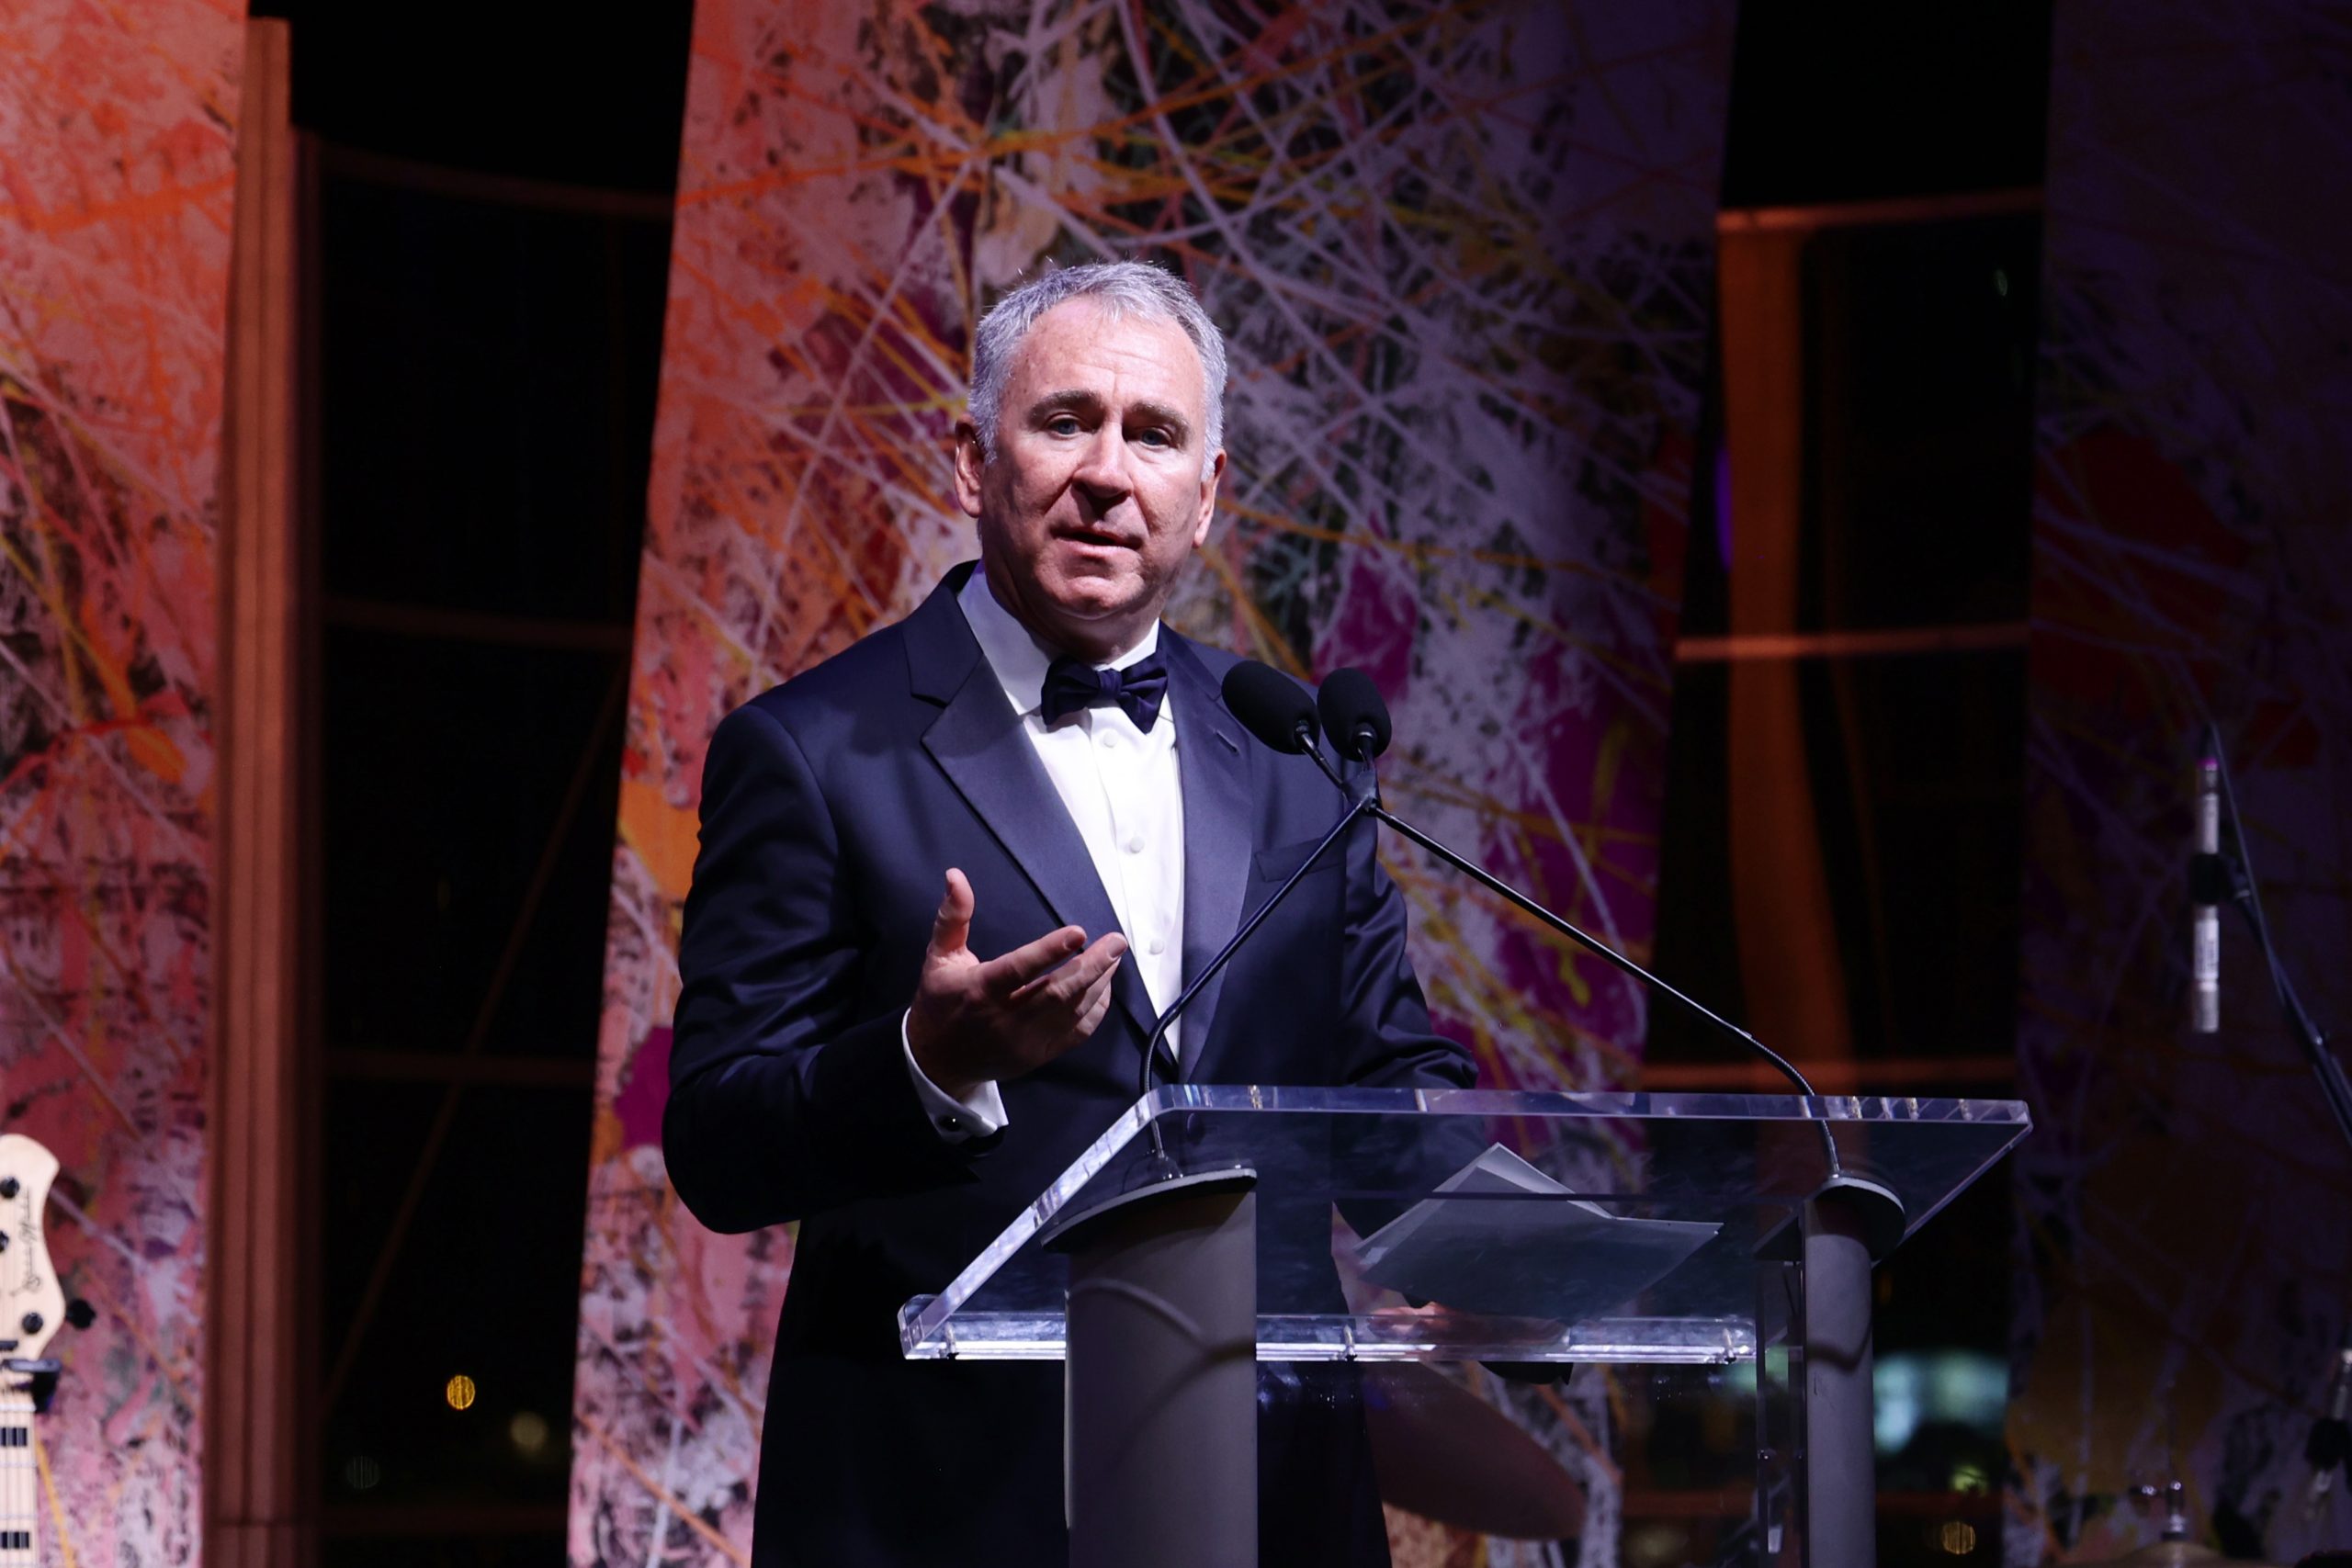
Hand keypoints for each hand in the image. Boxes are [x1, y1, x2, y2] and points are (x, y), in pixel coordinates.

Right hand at [906, 869, 1127, 1099]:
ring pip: (1072, 1011)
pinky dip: (1096, 1008)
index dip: (1049, 951)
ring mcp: (1026, 1041)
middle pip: (1056, 992)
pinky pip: (1078, 1032)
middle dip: (1092, 965)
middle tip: (1116, 941)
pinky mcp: (1040, 1054)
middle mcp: (1006, 1018)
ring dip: (1099, 982)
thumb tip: (956, 876)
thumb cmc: (941, 1002)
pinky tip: (1104, 986)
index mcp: (980, 990)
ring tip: (1115, 956)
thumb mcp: (939, 957)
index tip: (1078, 933)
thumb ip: (953, 917)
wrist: (939, 1060)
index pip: (1019, 969)